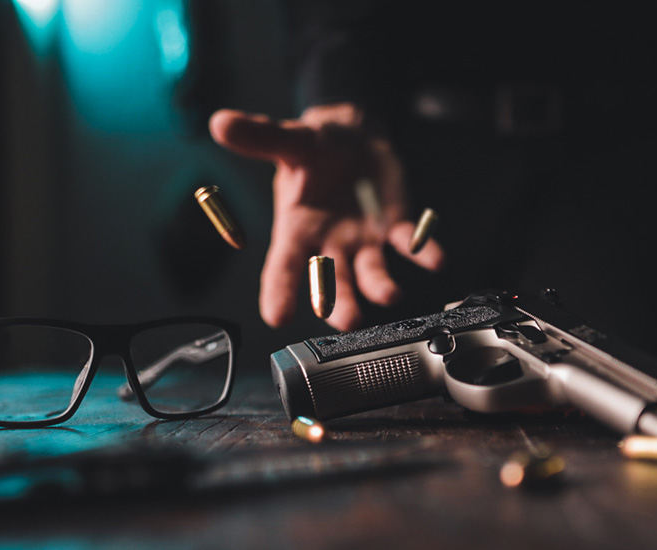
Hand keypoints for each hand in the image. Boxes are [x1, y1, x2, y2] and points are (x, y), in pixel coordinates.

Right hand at [209, 104, 443, 329]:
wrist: (353, 137)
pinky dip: (424, 252)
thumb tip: (220, 122)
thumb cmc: (316, 148)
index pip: (283, 266)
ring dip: (380, 285)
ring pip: (370, 272)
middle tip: (348, 320)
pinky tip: (436, 259)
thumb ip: (261, 137)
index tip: (276, 317)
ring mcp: (364, 241)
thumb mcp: (291, 140)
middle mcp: (329, 245)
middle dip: (339, 302)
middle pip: (331, 281)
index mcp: (297, 229)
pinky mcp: (394, 228)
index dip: (279, 291)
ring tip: (391, 295)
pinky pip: (410, 243)